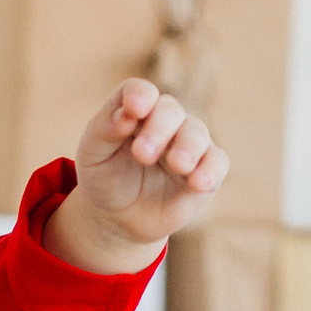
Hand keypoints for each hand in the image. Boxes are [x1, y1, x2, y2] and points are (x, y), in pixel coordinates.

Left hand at [44, 79, 228, 275]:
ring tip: (177, 164)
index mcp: (135, 111)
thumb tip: (127, 113)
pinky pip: (217, 163)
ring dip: (187, 147)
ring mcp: (188, 144)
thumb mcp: (93, 154)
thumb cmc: (104, 177)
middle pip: (170, 110)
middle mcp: (165, 121)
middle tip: (142, 153)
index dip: (139, 95)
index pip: (140, 92)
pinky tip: (198, 182)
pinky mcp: (206, 170)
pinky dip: (210, 170)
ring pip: (196, 133)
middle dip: (159, 128)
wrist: (117, 218)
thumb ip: (105, 129)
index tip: (135, 109)